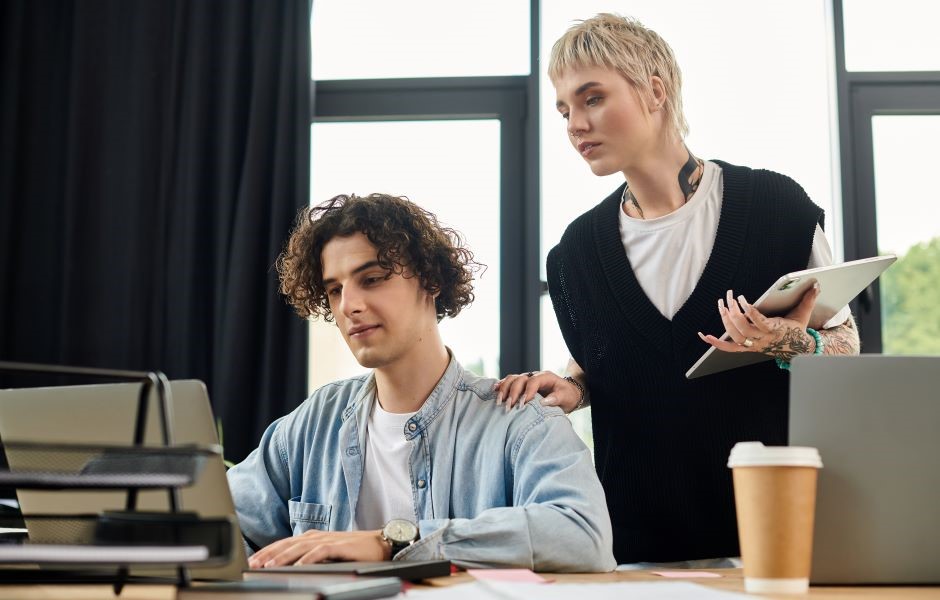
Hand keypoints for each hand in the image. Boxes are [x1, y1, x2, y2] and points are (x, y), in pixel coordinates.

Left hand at [247, 529, 388, 567]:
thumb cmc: (352, 550)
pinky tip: (298, 566)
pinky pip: (320, 552)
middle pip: (287, 544)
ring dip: (283, 556)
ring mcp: (328, 540)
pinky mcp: (340, 546)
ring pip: (300, 547)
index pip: (284, 544)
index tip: (251, 561)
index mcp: (311, 537)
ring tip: (269, 566)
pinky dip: (308, 558)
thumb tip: (288, 566)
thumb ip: (309, 556)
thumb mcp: (326, 552)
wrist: (379, 543)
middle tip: (253, 564)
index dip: (267, 551)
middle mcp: (316, 536)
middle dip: (268, 554)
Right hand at [494, 371, 581, 412]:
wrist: (567, 394)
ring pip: (512, 379)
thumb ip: (556, 399)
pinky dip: (501, 386)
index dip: (527, 392)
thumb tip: (543, 402)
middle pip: (519, 380)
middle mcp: (534, 376)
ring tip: (499, 402)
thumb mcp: (566, 397)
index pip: (533, 381)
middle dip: (513, 393)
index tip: (522, 405)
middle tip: (509, 407)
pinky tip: (494, 391)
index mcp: (545, 377)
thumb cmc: (567, 396)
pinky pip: (509, 382)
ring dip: (504, 390)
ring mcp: (526, 379)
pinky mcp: (522, 385)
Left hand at [697, 285, 820, 362]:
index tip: (743, 299)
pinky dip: (715, 342)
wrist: (796, 349)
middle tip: (729, 297)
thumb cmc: (797, 328)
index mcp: (775, 330)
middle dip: (733, 312)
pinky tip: (704, 336)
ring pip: (734, 334)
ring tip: (721, 303)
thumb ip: (809, 299)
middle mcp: (762, 339)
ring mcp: (753, 344)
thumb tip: (817, 284)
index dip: (749, 311)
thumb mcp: (804, 313)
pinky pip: (728, 347)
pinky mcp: (747, 347)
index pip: (759, 322)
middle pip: (743, 328)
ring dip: (725, 319)